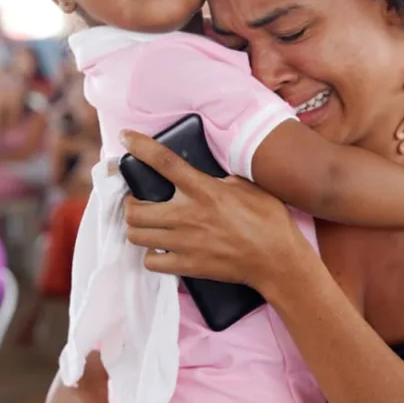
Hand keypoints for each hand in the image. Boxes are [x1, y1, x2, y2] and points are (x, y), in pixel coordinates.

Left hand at [119, 130, 318, 294]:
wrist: (278, 260)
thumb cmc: (268, 221)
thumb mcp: (247, 187)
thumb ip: (220, 179)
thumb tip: (206, 175)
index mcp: (204, 190)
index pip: (163, 162)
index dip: (140, 146)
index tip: (126, 136)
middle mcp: (189, 215)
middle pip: (134, 209)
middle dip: (130, 204)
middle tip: (137, 202)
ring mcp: (185, 242)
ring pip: (136, 235)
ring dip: (137, 228)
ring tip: (146, 225)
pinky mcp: (188, 266)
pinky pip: (151, 262)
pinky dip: (152, 256)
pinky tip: (161, 250)